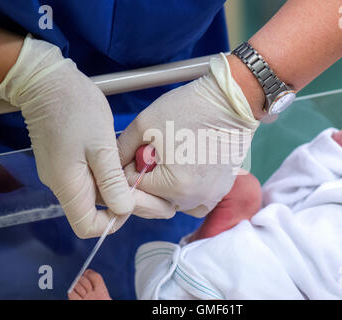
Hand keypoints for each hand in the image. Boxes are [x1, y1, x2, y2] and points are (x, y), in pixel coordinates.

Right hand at [0, 35, 173, 237]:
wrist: (48, 83)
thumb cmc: (76, 110)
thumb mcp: (101, 146)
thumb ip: (111, 181)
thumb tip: (123, 210)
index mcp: (68, 186)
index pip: (87, 227)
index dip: (111, 221)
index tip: (129, 199)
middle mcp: (61, 185)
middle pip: (91, 210)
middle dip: (115, 200)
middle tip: (134, 177)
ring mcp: (61, 173)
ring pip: (91, 192)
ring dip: (111, 184)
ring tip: (125, 163)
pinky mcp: (64, 161)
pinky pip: (86, 177)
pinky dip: (103, 173)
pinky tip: (112, 155)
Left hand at [117, 54, 259, 216]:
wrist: (231, 101)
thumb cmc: (189, 108)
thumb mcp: (144, 125)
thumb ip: (120, 151)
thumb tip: (110, 168)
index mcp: (175, 186)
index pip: (133, 191)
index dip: (128, 170)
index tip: (137, 151)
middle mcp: (194, 199)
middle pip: (153, 203)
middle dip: (144, 182)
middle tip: (149, 156)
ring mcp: (210, 197)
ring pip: (172, 204)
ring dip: (162, 190)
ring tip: (167, 162)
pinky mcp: (220, 191)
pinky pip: (193, 203)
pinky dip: (182, 193)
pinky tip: (182, 172)